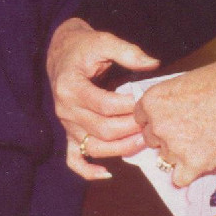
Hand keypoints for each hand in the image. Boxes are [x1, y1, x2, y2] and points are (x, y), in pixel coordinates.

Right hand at [47, 17, 158, 180]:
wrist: (62, 53)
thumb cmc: (84, 47)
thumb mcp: (104, 41)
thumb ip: (128, 52)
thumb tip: (154, 64)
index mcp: (71, 87)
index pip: (104, 105)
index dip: (129, 106)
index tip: (147, 101)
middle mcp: (65, 109)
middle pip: (102, 129)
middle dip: (131, 128)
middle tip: (152, 123)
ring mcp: (66, 125)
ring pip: (95, 147)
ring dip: (121, 149)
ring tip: (144, 141)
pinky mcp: (69, 133)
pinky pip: (74, 159)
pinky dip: (88, 171)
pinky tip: (107, 174)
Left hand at [134, 56, 215, 188]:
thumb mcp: (184, 80)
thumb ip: (169, 98)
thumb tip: (168, 107)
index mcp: (152, 101)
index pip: (140, 117)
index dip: (156, 118)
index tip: (169, 118)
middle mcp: (158, 125)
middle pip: (151, 139)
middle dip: (166, 136)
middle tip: (188, 129)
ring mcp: (174, 147)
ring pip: (165, 158)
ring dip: (178, 154)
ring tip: (201, 142)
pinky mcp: (192, 165)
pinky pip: (179, 178)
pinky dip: (188, 173)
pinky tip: (200, 161)